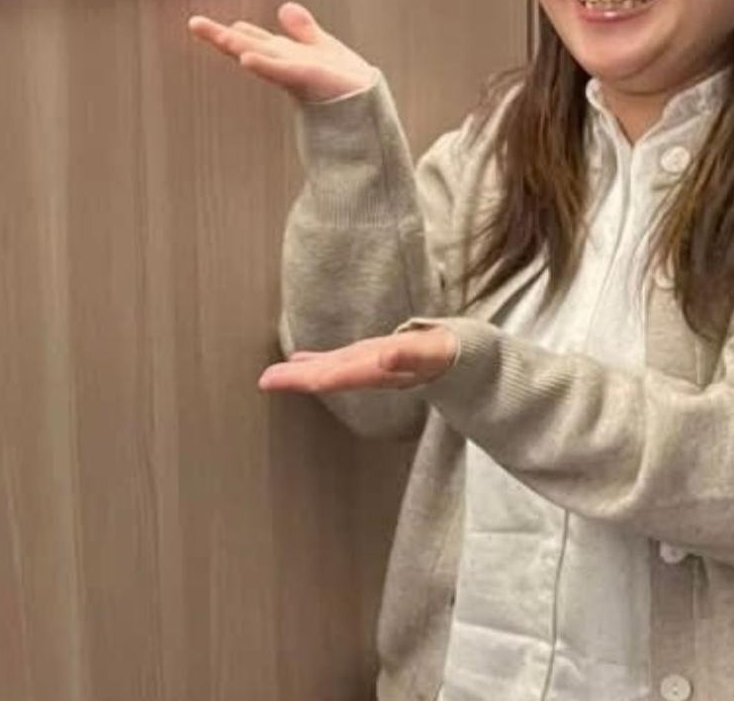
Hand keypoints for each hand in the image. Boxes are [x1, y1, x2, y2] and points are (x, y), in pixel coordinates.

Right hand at [187, 1, 379, 103]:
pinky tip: (246, 59)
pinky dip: (264, 64)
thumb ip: (303, 30)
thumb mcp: (323, 47)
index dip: (230, 31)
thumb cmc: (348, 85)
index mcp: (288, 56)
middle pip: (249, 45)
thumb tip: (284, 7)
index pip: (254, 39)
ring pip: (261, 54)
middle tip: (194, 23)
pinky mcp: (309, 78)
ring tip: (218, 34)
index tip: (203, 23)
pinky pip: (283, 70)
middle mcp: (286, 64)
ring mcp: (295, 72)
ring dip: (238, 45)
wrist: (371, 108)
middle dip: (221, 35)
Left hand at [258, 328, 456, 394]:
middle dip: (295, 380)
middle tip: (263, 381)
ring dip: (300, 373)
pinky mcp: (374, 359)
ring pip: (329, 370)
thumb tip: (387, 355)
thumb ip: (412, 355)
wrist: (469, 362)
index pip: (335, 375)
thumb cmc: (453, 353)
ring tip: (271, 376)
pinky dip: (317, 361)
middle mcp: (370, 371)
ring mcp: (370, 367)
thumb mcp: (435, 352)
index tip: (275, 381)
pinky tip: (299, 361)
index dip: (305, 377)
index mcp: (380, 370)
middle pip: (327, 376)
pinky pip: (339, 361)